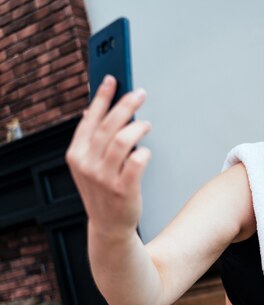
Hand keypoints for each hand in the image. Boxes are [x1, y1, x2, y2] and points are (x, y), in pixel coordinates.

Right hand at [65, 75, 151, 236]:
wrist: (109, 225)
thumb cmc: (102, 191)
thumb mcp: (87, 165)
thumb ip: (90, 140)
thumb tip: (89, 111)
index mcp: (76, 154)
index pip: (90, 118)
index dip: (102, 96)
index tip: (112, 78)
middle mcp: (87, 164)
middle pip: (109, 124)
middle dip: (126, 104)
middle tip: (140, 93)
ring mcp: (104, 177)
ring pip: (123, 139)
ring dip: (138, 127)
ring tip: (146, 125)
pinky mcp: (123, 188)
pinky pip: (137, 160)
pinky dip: (144, 152)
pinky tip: (146, 151)